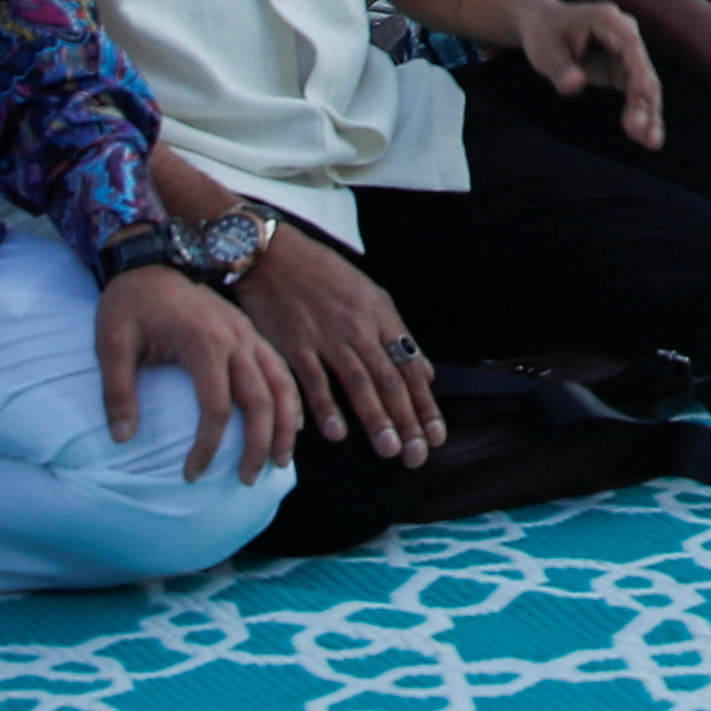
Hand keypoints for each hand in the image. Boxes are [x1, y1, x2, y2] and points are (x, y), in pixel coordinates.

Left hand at [95, 259, 297, 482]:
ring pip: (282, 384)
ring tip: (280, 461)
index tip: (191, 474)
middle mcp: (235, 338)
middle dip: (260, 444)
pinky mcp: (249, 332)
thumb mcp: (112, 344)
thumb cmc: (129, 303)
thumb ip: (118, 392)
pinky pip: (281, 368)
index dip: (207, 446)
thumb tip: (123, 439)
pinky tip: (290, 423)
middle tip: (248, 479)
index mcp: (204, 342)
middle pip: (260, 399)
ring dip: (285, 425)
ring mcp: (247, 333)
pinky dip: (290, 398)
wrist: (148, 258)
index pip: (216, 407)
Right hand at [224, 213, 442, 462]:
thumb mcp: (369, 295)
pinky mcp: (294, 344)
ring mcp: (327, 336)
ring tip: (389, 450)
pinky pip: (314, 380)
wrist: (273, 255)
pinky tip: (337, 434)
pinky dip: (326, 407)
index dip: (424, 404)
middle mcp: (360, 328)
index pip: (410, 367)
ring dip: (375, 418)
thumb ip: (396, 335)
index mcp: (381, 317)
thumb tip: (426, 372)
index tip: (436, 436)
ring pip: (358, 382)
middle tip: (417, 455)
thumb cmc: (323, 275)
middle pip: (389, 379)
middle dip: (406, 420)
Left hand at [509, 0, 663, 148]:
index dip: (639, 71)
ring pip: (646, 84)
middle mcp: (626, 34)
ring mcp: (628, 53)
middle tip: (639, 131)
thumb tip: (575, 86)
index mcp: (609, 20)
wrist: (544, 25)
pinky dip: (642, 113)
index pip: (631, 47)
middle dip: (645, 101)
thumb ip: (560, 68)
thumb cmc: (544, 34)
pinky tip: (646, 138)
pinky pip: (638, 93)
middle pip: (643, 69)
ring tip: (651, 143)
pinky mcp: (625, 69)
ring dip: (649, 113)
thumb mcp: (544, 50)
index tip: (642, 95)